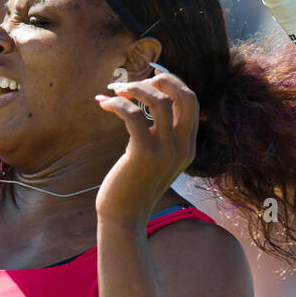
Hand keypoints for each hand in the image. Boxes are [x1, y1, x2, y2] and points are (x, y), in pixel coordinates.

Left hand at [94, 64, 199, 224]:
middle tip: (138, 79)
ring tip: (116, 91)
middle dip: (163, 78)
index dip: (172, 83)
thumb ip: (160, 137)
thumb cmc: (134, 187)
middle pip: (185, 95)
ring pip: (158, 100)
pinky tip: (104, 105)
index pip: (191, 102)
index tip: (150, 80)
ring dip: (135, 88)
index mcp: (188, 147)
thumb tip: (143, 105)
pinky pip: (133, 114)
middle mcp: (182, 147)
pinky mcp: (143, 154)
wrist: (125, 218)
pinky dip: (117, 103)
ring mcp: (165, 151)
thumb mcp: (156, 160)